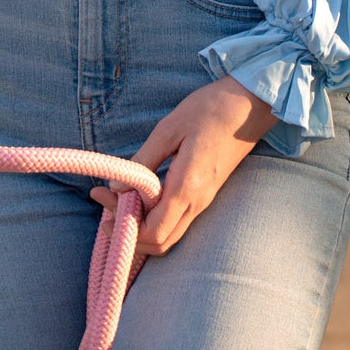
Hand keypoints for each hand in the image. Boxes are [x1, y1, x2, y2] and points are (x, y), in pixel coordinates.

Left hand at [90, 76, 275, 261]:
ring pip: (170, 235)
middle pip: (161, 243)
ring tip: (116, 203)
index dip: (122, 226)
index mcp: (187, 188)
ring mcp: (204, 201)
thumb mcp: (169, 129)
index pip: (153, 232)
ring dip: (141, 229)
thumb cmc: (209, 111)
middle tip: (104, 208)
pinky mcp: (206, 194)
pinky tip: (139, 198)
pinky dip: (154, 220)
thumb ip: (143, 160)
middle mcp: (197, 203)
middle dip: (129, 235)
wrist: (249, 106)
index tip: (100, 198)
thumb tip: (116, 187)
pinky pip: (177, 221)